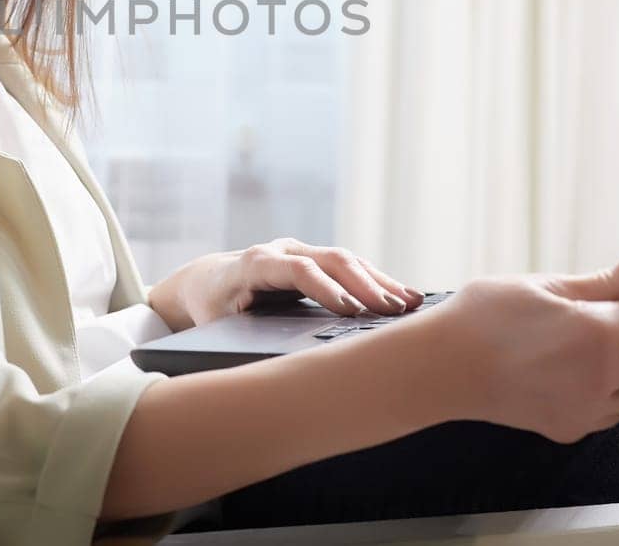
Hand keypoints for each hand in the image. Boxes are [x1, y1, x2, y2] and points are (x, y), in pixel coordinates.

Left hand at [146, 236, 425, 330]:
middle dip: (365, 285)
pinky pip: (350, 267)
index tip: (352, 311)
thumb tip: (268, 368)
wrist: (208, 281)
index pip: (297, 270)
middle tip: (394, 310)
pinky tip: (403, 295)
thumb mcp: (216, 326)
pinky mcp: (315, 259)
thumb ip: (239, 338)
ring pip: (346, 260)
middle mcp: (281, 250)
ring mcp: (301, 250)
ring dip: (379, 281)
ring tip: (410, 303)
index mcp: (256, 264)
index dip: (325, 289)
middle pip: (330, 260)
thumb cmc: (212, 309)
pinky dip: (376, 280)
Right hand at [426, 238, 618, 443]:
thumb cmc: (482, 318)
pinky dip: (615, 393)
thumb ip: (602, 279)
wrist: (442, 367)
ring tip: (617, 344)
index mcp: (598, 332)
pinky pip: (612, 413)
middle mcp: (601, 375)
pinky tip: (591, 373)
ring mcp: (587, 407)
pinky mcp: (570, 428)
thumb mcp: (543, 285)